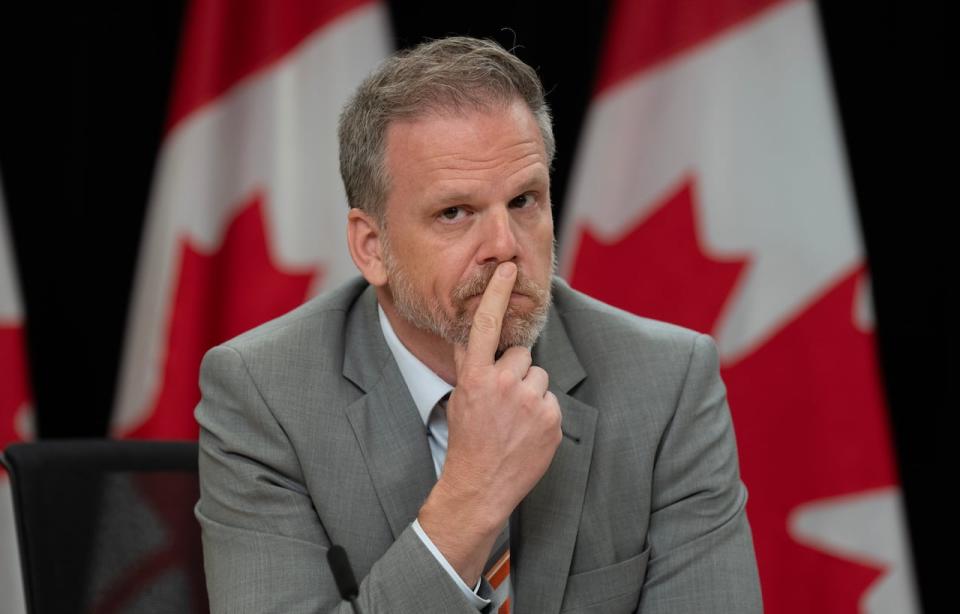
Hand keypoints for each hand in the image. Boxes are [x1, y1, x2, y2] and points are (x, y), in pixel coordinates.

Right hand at [418, 261, 561, 584]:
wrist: (480, 486)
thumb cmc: (467, 439)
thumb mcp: (461, 397)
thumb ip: (470, 365)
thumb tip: (471, 334)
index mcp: (476, 377)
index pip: (486, 327)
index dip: (497, 295)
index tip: (507, 269)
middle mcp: (504, 384)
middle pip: (521, 355)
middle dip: (515, 372)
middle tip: (503, 401)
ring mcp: (530, 402)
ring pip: (538, 377)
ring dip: (530, 392)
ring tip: (514, 419)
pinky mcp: (552, 419)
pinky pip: (551, 401)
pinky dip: (542, 414)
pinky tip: (527, 433)